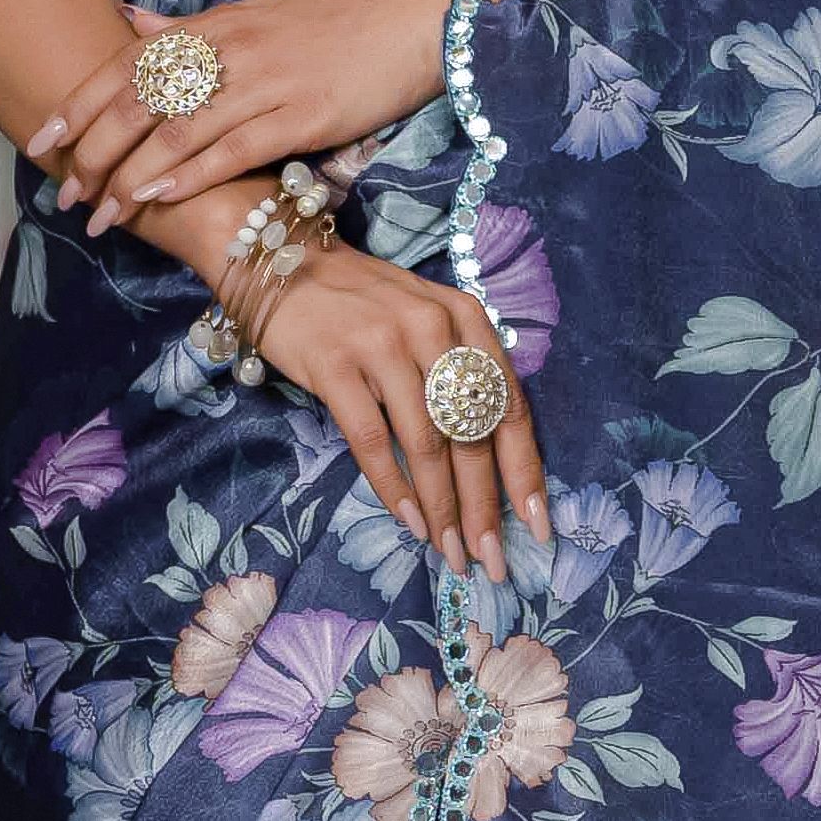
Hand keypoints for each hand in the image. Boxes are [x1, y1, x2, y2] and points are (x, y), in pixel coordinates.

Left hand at [31, 0, 460, 233]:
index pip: (131, 62)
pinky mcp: (301, 116)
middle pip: (142, 100)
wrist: (420, 20)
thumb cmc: (342, 17)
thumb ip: (194, 25)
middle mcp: (233, 50)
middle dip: (95, 149)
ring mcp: (266, 82)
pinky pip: (233, 149)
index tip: (44, 136)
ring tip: (101, 214)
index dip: (82, 102)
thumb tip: (130, 20)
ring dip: (132, 177)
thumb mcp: (261, 8)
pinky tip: (159, 200)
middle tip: (65, 191)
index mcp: (220, 24)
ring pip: (178, 131)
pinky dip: (190, 175)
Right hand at [249, 243, 548, 585]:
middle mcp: (433, 328)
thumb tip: (489, 463)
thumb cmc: (362, 303)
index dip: (525, 473)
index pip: (510, 407)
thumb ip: (460, 372)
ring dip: (442, 509)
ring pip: (427, 446)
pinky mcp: (335, 364)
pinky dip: (393, 487)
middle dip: (485, 508)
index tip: (537, 526)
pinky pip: (373, 440)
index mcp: (467, 319)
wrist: (283, 261)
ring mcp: (383, 345)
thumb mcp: (427, 320)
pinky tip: (408, 521)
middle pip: (472, 435)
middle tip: (492, 559)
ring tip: (450, 552)